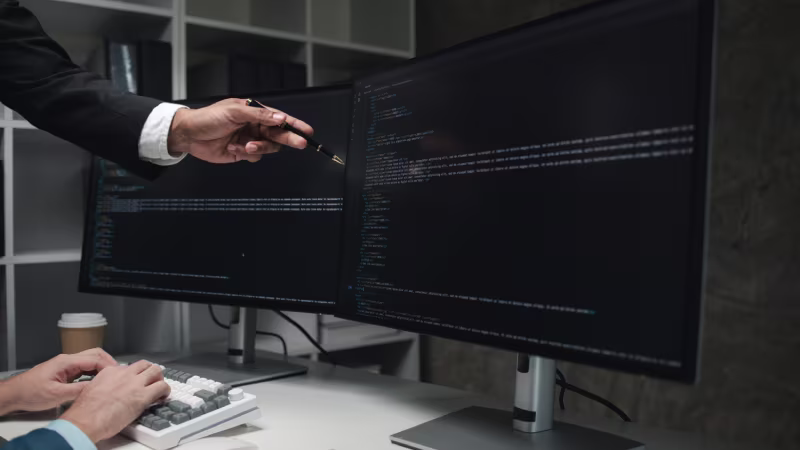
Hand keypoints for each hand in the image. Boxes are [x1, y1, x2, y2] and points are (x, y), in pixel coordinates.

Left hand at [0, 348, 116, 414]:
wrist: (14, 394)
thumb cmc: (31, 393)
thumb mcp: (56, 395)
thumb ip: (78, 390)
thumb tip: (97, 387)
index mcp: (66, 362)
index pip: (94, 359)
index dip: (108, 366)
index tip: (118, 375)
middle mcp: (67, 360)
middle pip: (95, 354)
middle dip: (108, 362)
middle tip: (118, 373)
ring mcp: (66, 364)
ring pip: (90, 360)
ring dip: (101, 366)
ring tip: (111, 377)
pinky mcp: (64, 371)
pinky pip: (84, 367)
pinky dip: (94, 371)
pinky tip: (97, 380)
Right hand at [61, 360, 169, 442]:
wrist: (85, 420)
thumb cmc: (84, 411)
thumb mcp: (91, 389)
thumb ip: (104, 386)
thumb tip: (110, 392)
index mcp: (110, 372)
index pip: (128, 368)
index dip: (134, 375)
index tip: (135, 382)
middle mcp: (124, 374)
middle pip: (144, 365)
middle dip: (150, 372)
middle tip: (152, 381)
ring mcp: (135, 383)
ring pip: (156, 371)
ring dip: (159, 378)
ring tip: (159, 388)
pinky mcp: (143, 396)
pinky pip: (162, 387)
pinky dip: (165, 391)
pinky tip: (162, 397)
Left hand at [167, 98, 314, 162]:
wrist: (189, 135)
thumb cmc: (209, 118)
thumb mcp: (234, 112)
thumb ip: (259, 115)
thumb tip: (280, 118)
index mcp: (254, 113)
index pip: (279, 118)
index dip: (294, 124)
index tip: (307, 131)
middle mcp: (255, 126)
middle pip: (279, 135)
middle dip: (288, 139)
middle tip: (299, 143)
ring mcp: (250, 140)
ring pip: (267, 148)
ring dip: (259, 148)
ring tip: (246, 146)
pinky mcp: (242, 153)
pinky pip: (254, 157)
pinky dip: (245, 154)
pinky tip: (233, 147)